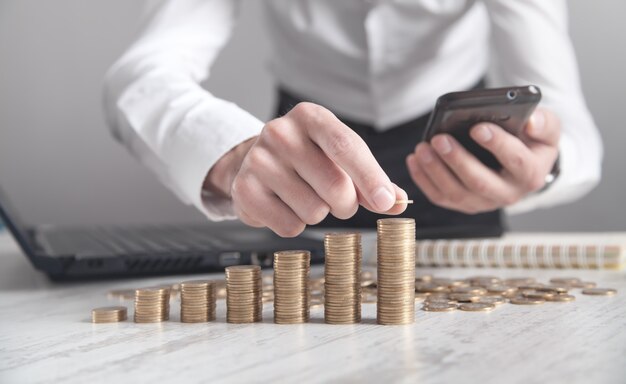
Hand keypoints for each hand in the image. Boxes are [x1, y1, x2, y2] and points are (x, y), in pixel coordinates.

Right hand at [205, 102, 407, 236]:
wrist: (254, 162)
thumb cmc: (307, 159)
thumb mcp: (340, 158)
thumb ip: (372, 179)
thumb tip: (398, 202)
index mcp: (310, 117)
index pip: (346, 147)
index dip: (370, 177)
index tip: (387, 202)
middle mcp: (280, 132)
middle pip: (335, 186)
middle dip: (345, 204)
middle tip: (337, 199)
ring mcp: (258, 161)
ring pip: (314, 211)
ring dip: (318, 213)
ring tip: (304, 197)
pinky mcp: (244, 190)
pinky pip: (289, 226)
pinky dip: (294, 224)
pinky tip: (284, 206)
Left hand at [406, 108, 559, 213]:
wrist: (522, 164)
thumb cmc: (531, 142)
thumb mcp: (547, 130)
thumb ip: (544, 123)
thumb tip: (530, 121)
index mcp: (531, 174)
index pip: (515, 161)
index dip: (497, 144)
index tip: (477, 128)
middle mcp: (507, 193)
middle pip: (480, 182)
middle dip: (457, 160)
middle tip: (439, 139)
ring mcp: (483, 203)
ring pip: (456, 193)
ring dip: (435, 171)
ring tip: (422, 148)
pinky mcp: (463, 203)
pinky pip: (440, 197)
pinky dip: (423, 180)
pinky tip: (414, 160)